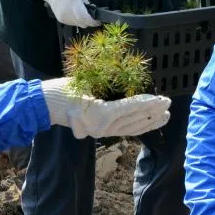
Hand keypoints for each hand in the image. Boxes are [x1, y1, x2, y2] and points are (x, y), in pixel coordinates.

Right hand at [36, 0, 101, 26]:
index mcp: (73, 4)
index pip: (85, 18)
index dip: (93, 21)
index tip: (99, 20)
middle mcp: (67, 13)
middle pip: (83, 23)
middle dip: (90, 19)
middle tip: (93, 8)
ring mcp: (63, 17)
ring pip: (78, 23)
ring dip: (84, 18)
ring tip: (84, 7)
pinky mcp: (61, 19)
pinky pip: (73, 23)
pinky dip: (77, 19)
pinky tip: (77, 9)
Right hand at [40, 78, 169, 138]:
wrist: (45, 105)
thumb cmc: (62, 91)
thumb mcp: (81, 83)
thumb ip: (100, 85)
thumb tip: (116, 83)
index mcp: (99, 115)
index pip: (129, 108)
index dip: (146, 103)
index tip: (160, 99)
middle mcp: (103, 127)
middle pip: (134, 119)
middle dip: (153, 112)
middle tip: (168, 104)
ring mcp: (103, 131)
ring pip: (132, 128)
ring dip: (150, 122)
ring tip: (165, 116)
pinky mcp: (102, 131)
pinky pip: (125, 130)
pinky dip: (139, 127)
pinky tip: (148, 123)